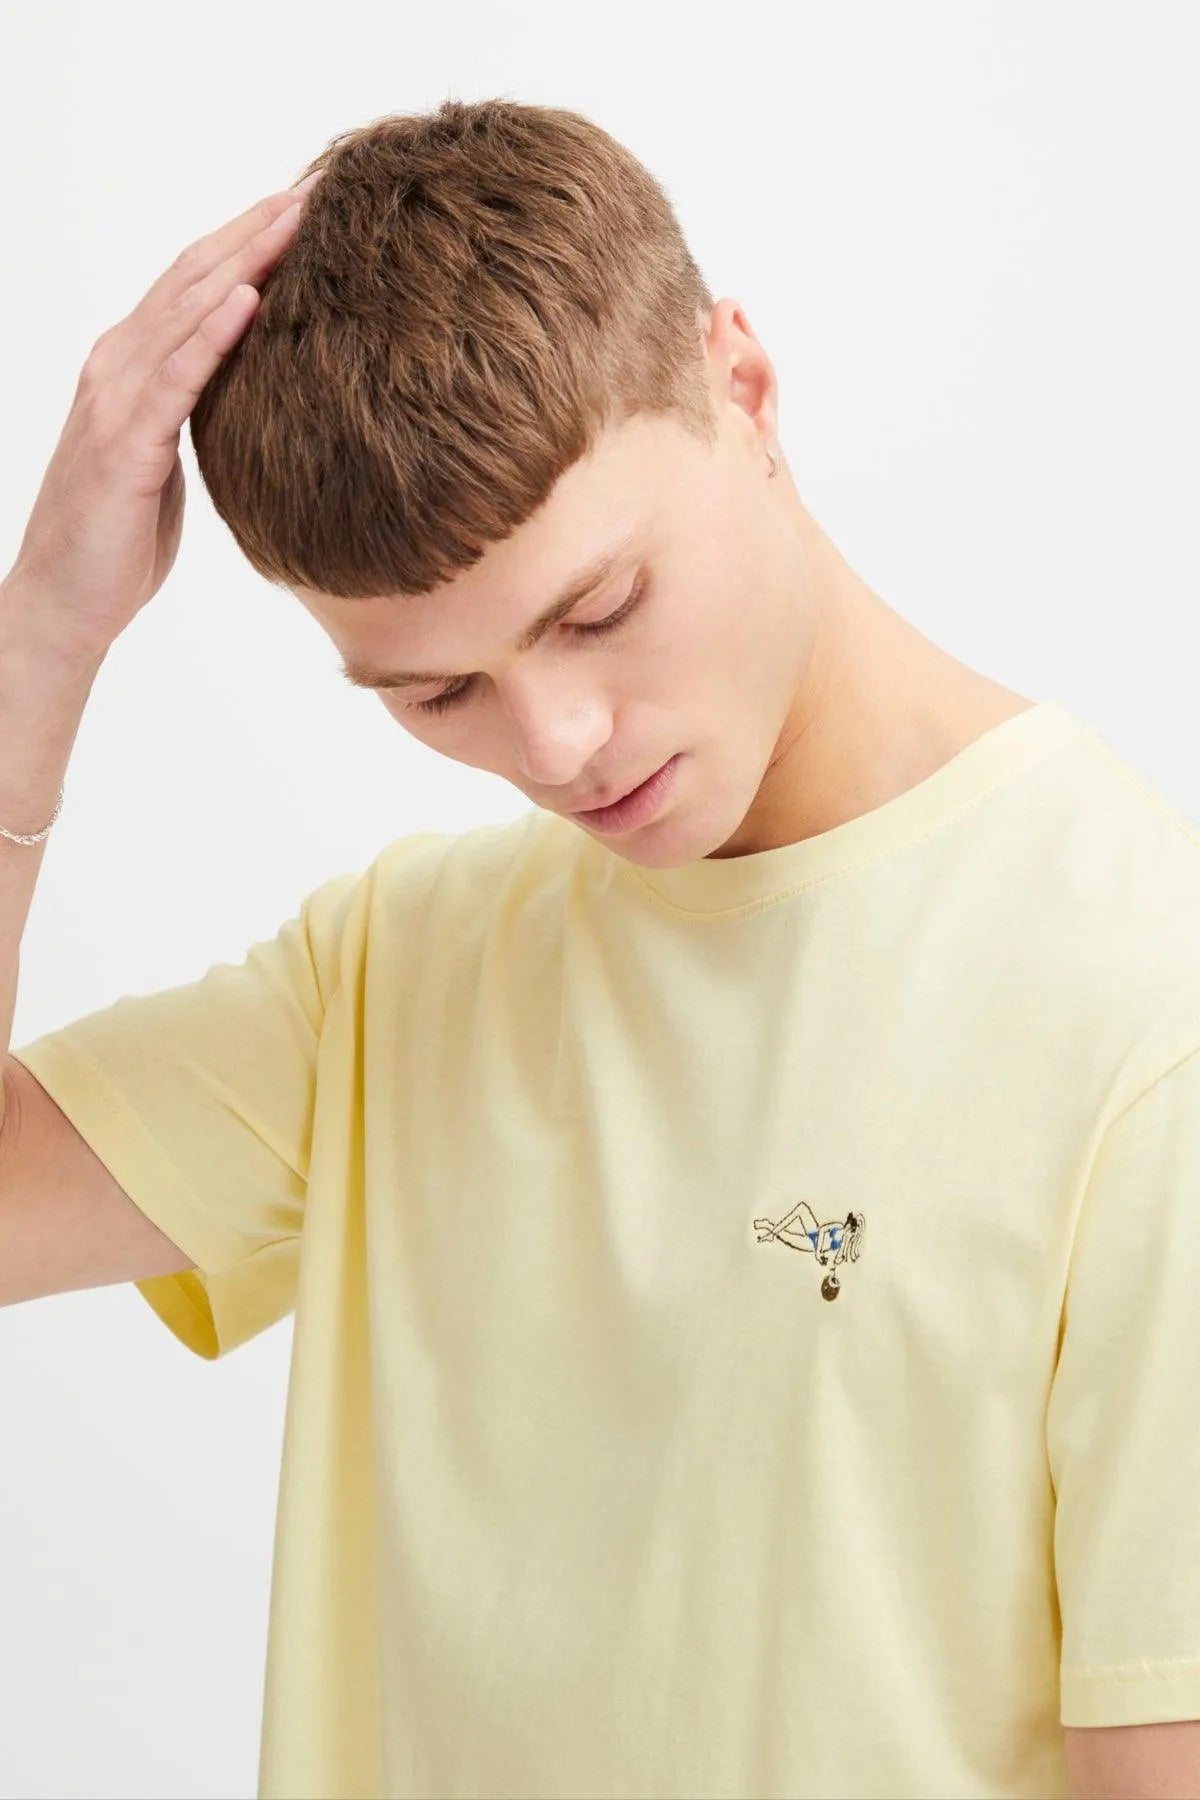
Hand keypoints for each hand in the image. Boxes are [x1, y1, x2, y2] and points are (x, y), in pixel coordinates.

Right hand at [4, 172, 320, 663]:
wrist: (65, 600)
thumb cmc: (118, 540)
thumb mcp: (169, 461)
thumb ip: (197, 415)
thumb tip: (250, 393)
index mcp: (131, 367)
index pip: (195, 285)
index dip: (248, 242)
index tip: (305, 209)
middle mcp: (117, 365)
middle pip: (193, 278)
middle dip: (255, 231)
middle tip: (317, 190)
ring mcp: (116, 399)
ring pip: (186, 311)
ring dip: (245, 262)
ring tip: (296, 220)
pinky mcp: (125, 443)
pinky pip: (177, 377)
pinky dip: (213, 335)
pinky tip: (251, 301)